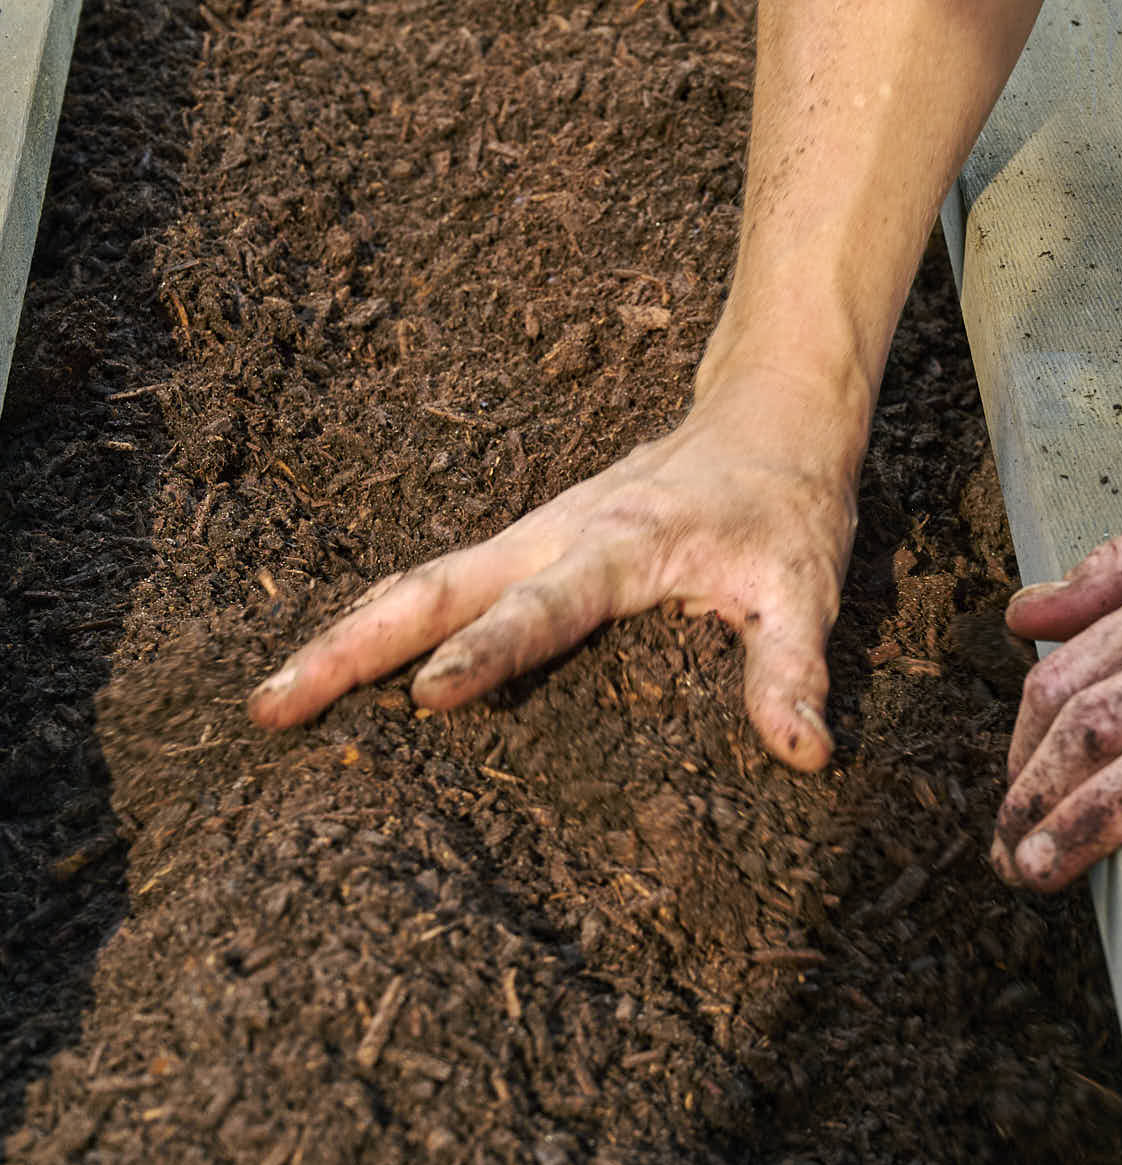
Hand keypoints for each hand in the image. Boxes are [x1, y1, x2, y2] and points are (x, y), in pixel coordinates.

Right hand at [248, 372, 859, 768]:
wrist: (770, 411)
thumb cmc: (787, 504)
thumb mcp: (805, 589)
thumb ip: (793, 671)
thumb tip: (804, 754)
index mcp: (619, 546)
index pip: (540, 609)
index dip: (486, 653)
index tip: (426, 697)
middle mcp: (556, 534)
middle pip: (430, 590)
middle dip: (350, 646)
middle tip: (274, 705)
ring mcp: (532, 535)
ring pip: (418, 584)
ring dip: (345, 634)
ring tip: (273, 698)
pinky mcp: (529, 542)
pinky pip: (439, 582)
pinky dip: (379, 618)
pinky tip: (339, 662)